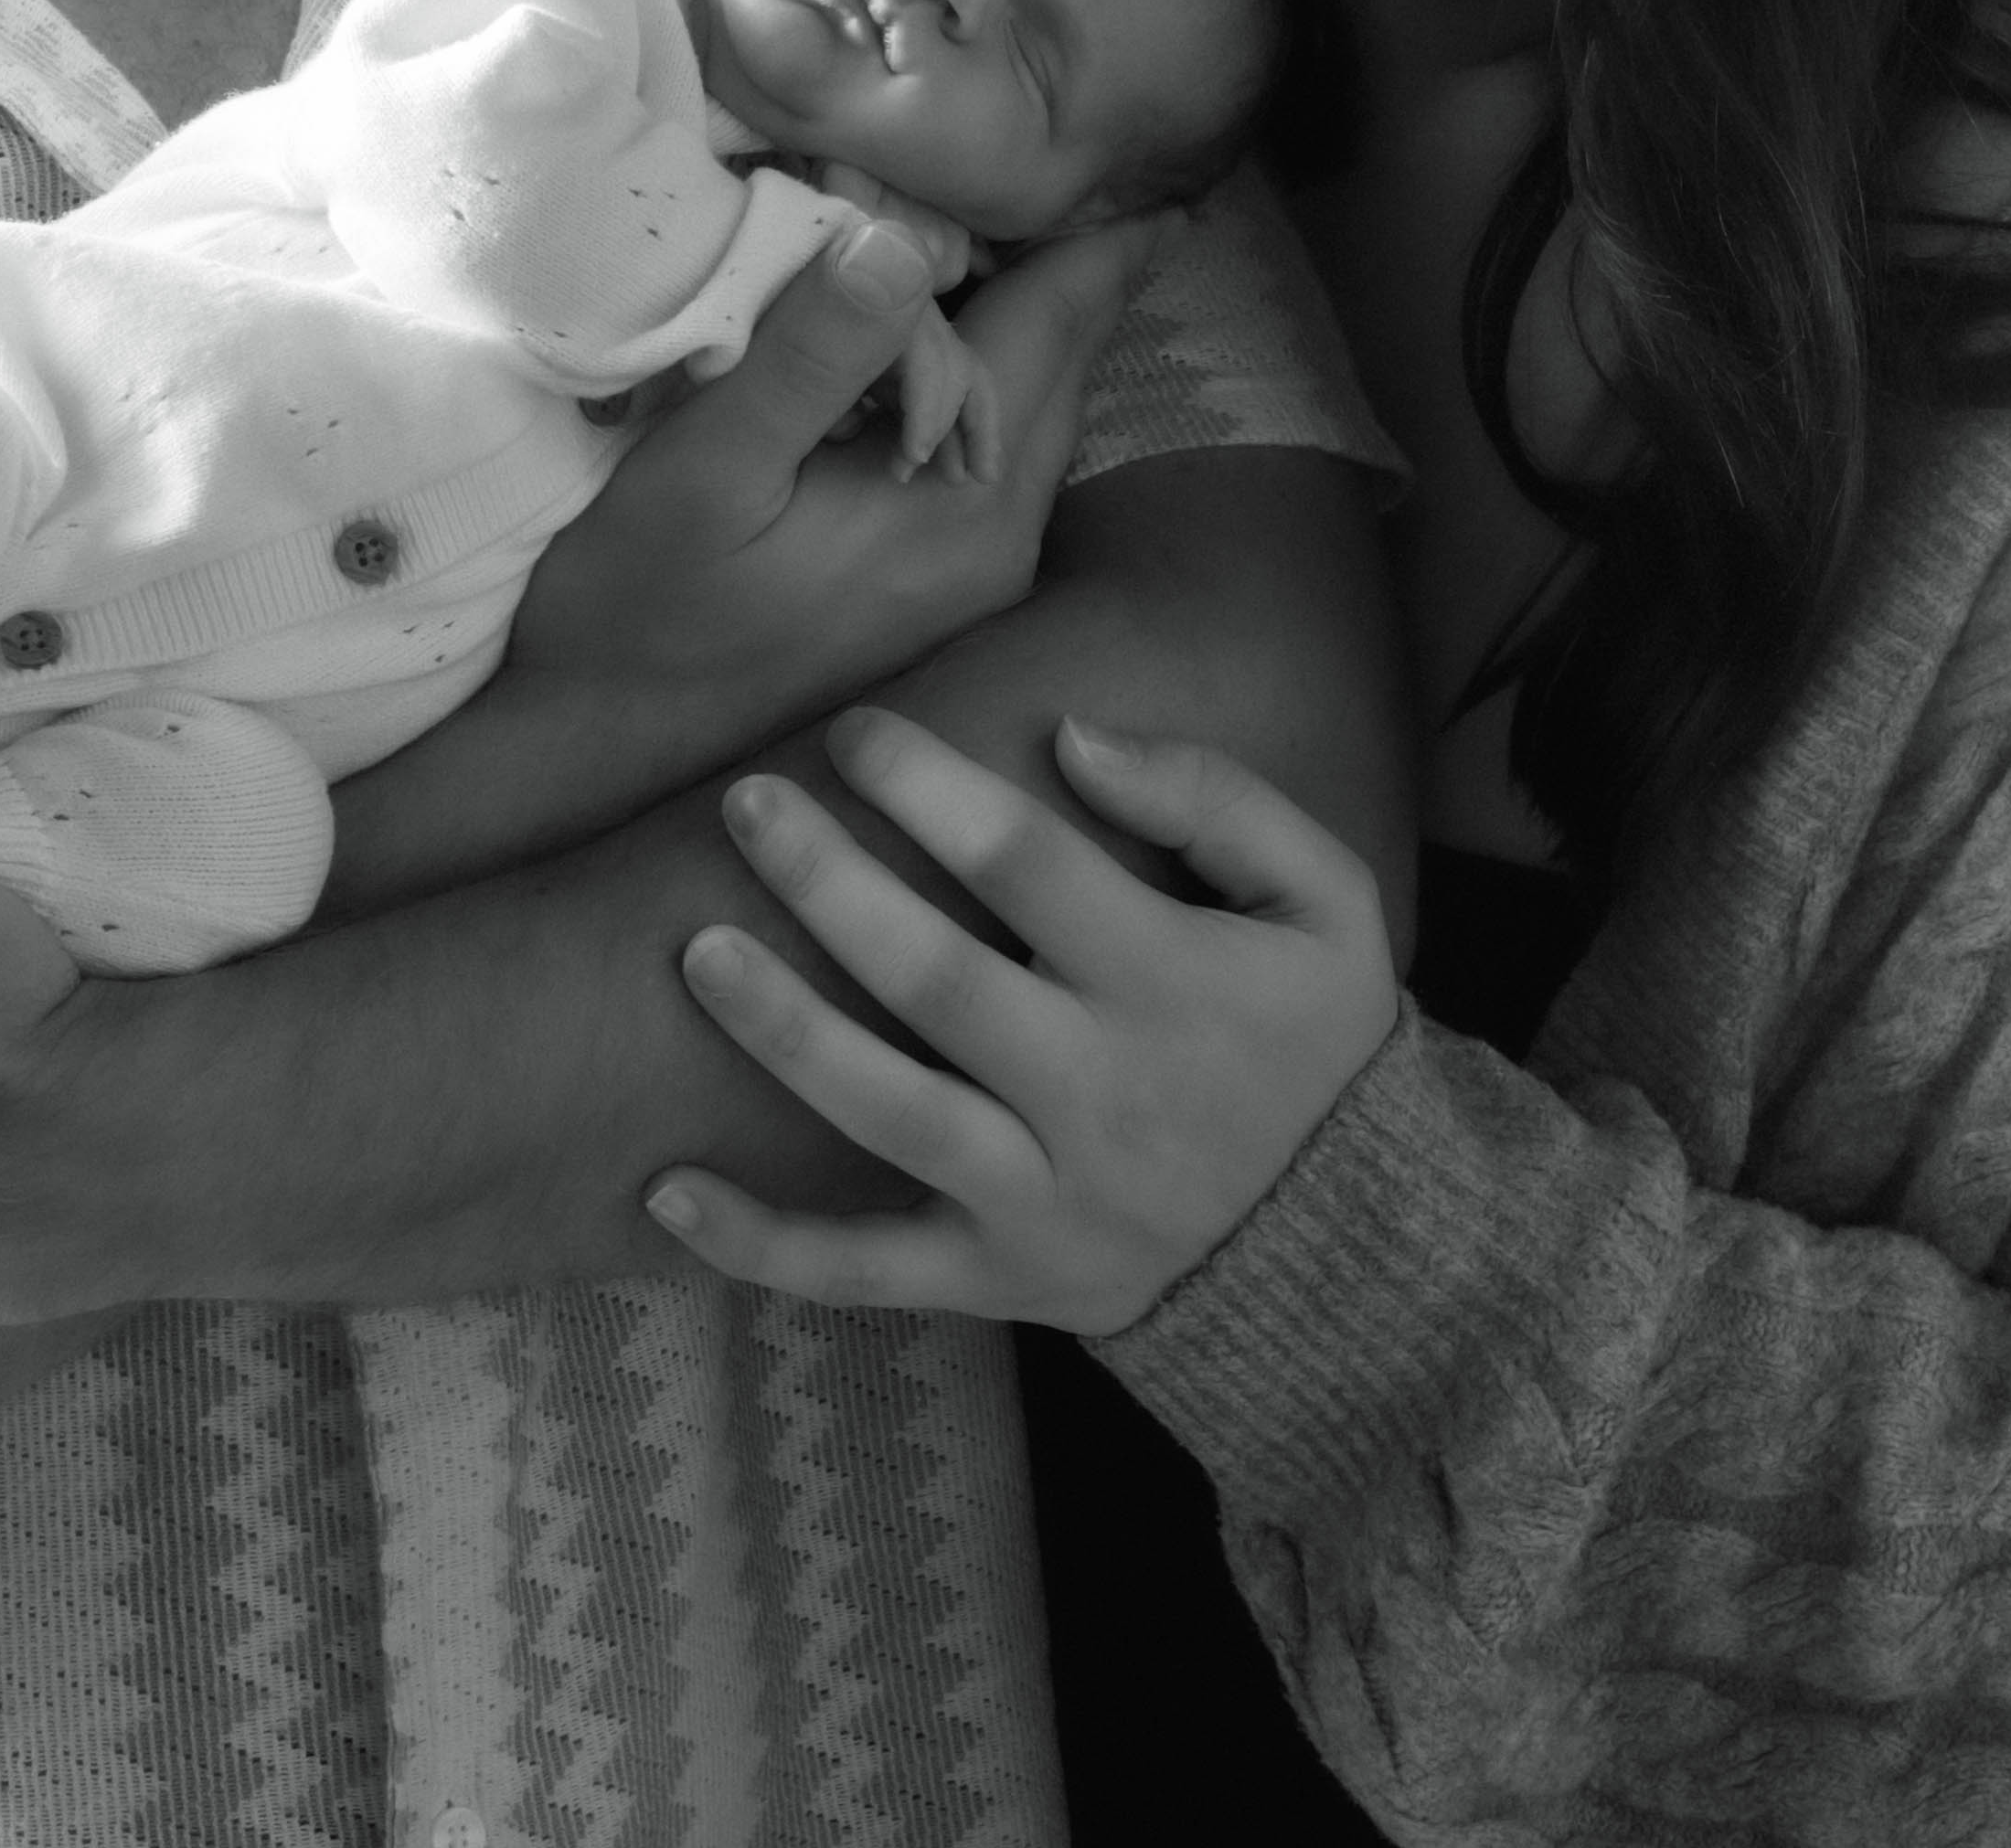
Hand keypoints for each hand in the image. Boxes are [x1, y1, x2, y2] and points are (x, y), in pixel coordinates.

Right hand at [512, 213, 1161, 742]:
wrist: (592, 741)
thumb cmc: (633, 606)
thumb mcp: (708, 468)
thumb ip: (811, 354)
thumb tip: (898, 239)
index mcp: (967, 511)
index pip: (1055, 339)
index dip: (1103, 248)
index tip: (1172, 180)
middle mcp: (997, 546)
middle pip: (1060, 373)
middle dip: (1079, 272)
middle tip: (1115, 173)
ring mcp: (970, 572)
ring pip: (1027, 409)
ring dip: (1029, 318)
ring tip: (1043, 222)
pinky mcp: (930, 579)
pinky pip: (985, 444)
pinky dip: (982, 370)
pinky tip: (951, 323)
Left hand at [642, 707, 1400, 1335]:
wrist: (1346, 1243)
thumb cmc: (1313, 1039)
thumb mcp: (1326, 900)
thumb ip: (1216, 800)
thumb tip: (1074, 735)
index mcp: (1173, 987)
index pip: (1029, 866)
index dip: (932, 786)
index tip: (854, 731)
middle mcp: (1100, 1096)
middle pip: (937, 981)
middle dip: (830, 884)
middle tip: (744, 802)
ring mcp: (1042, 1199)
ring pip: (888, 1115)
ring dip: (782, 1032)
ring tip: (696, 949)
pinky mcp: (999, 1279)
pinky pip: (867, 1274)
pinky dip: (763, 1246)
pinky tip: (664, 1191)